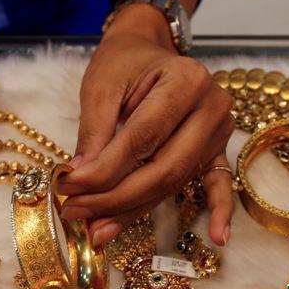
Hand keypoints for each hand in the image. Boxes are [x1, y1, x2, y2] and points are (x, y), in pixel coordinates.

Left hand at [59, 5, 234, 246]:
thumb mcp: (100, 86)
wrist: (148, 50)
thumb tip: (81, 179)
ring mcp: (219, 130)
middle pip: (164, 168)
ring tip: (98, 230)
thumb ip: (94, 132)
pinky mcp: (216, 148)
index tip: (68, 189)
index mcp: (185, 81)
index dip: (104, 171)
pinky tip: (217, 238)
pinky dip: (218, 211)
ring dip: (135, 210)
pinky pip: (219, 183)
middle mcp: (211, 106)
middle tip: (77, 213)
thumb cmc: (123, 63)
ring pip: (176, 182)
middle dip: (116, 198)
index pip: (141, 139)